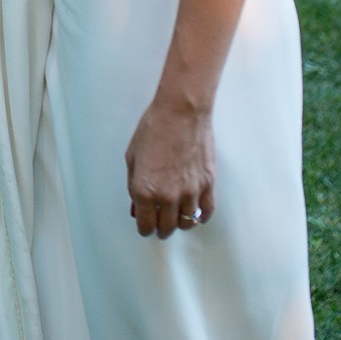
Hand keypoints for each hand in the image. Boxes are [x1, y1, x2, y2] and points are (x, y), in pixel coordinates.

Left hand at [125, 98, 215, 238]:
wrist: (181, 112)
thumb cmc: (154, 128)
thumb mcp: (132, 157)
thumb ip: (134, 185)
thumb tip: (138, 204)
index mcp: (145, 190)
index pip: (146, 225)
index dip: (144, 227)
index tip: (146, 226)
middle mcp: (168, 196)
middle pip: (166, 228)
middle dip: (161, 228)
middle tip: (159, 224)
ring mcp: (190, 192)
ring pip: (187, 223)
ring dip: (180, 222)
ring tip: (176, 216)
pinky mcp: (208, 185)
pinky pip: (206, 212)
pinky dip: (201, 216)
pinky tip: (195, 213)